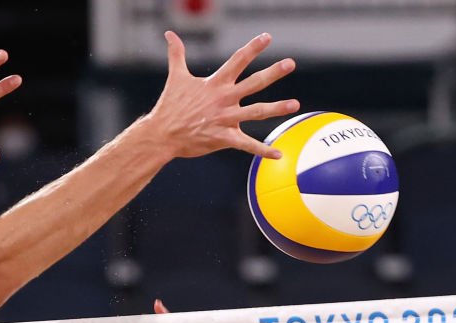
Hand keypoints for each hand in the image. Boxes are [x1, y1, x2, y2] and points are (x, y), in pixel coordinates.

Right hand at [148, 31, 298, 158]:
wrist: (161, 134)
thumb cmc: (169, 106)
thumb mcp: (175, 77)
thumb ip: (176, 54)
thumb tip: (169, 34)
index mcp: (214, 84)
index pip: (237, 61)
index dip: (252, 48)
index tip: (267, 37)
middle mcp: (223, 99)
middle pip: (253, 83)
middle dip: (272, 73)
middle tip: (290, 63)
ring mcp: (224, 119)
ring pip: (255, 112)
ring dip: (276, 109)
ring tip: (295, 105)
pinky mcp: (223, 138)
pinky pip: (246, 145)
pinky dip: (263, 150)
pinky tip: (278, 154)